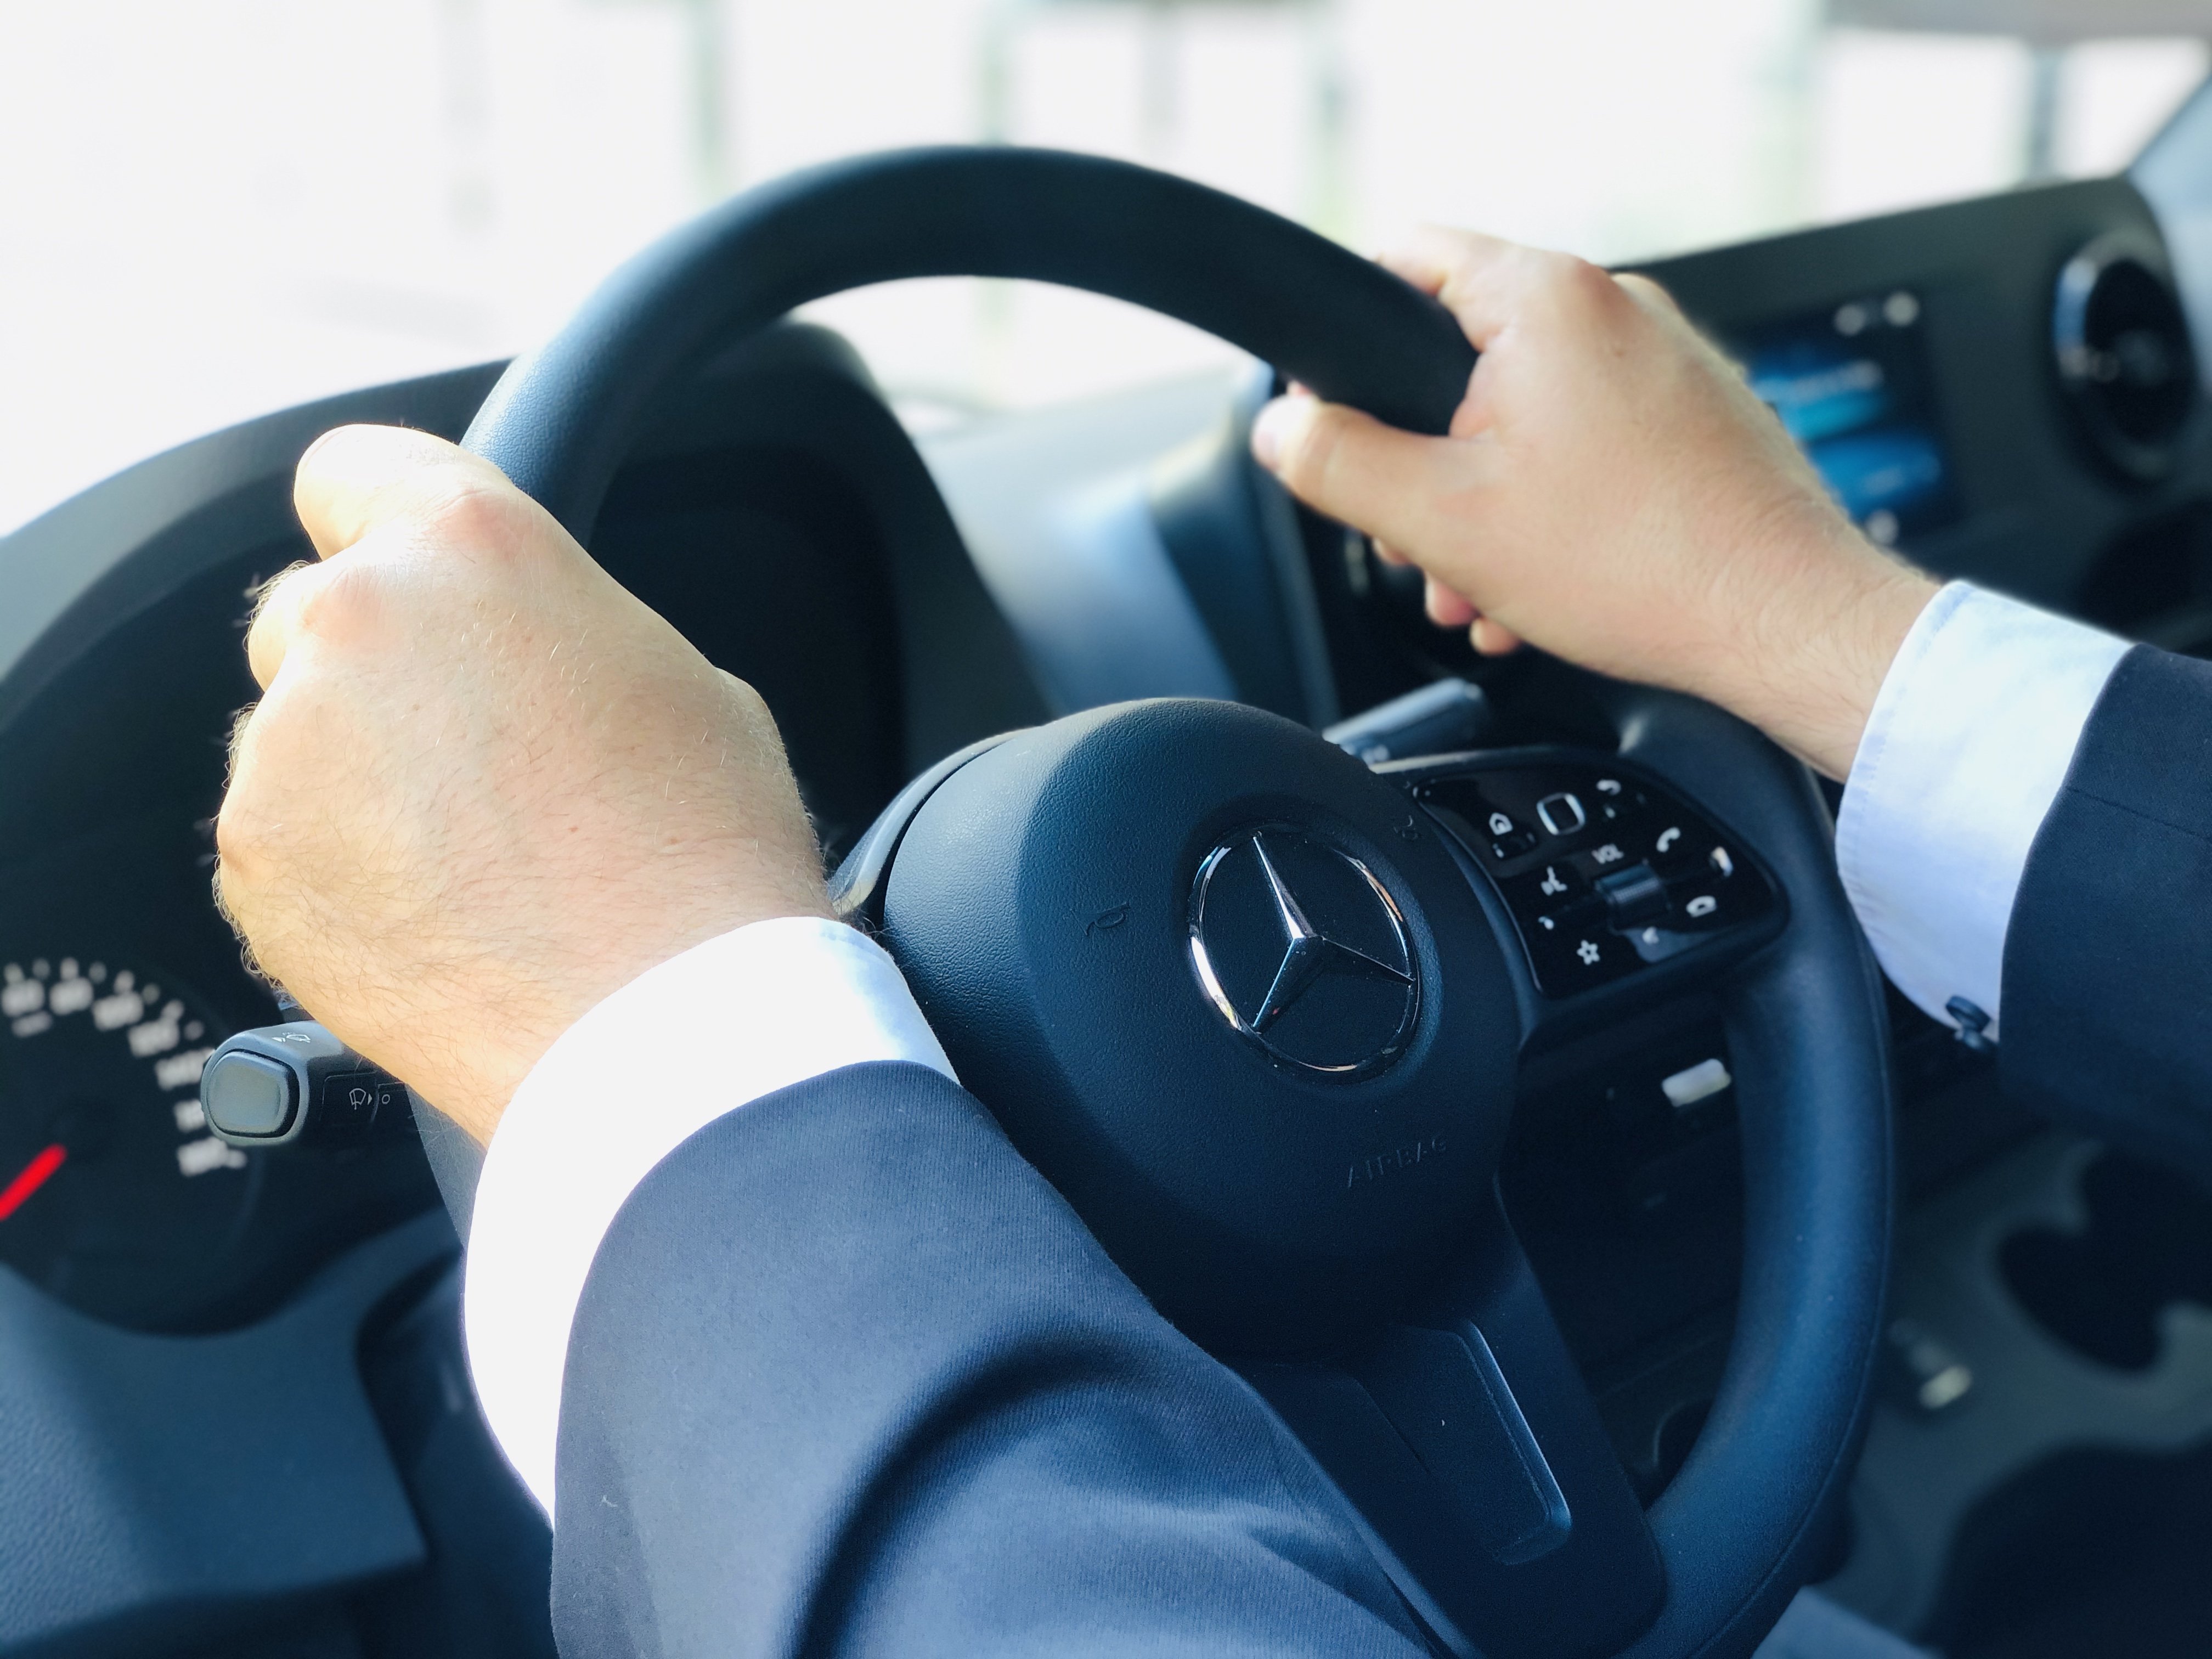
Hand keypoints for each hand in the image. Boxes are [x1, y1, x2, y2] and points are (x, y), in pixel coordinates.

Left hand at [216, 426, 828, 1144]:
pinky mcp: (252, 861)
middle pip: (313, 612)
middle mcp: (357, 618)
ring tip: (469, 858)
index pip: (352, 467)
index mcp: (472, 544)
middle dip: (377, 672)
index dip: (378, 521)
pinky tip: (434, 915)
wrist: (668, 1022)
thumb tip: (522, 657)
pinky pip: (274, 841)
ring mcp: (287, 744)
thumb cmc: (705, 855)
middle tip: (474, 756)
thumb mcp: (677, 681)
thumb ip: (560, 631)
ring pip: (291, 734)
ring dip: (352, 776)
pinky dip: (330, 871)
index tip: (397, 568)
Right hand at [1251, 228, 1938, 779]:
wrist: (1782, 622)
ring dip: (1485, 504)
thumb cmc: (1640, 566)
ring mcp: (1667, 358)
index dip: (1348, 339)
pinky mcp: (1699, 414)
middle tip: (1424, 543)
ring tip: (1488, 588)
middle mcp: (1616, 305)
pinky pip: (1591, 443)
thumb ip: (1336, 462)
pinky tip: (1546, 584)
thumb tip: (1280, 427)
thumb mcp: (1440, 520)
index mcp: (1546, 297)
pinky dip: (1553, 508)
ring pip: (1527, 416)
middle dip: (1425, 463)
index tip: (1336, 413)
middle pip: (1462, 358)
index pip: (1404, 256)